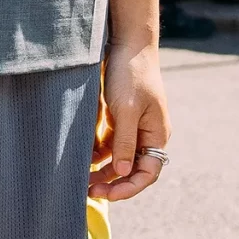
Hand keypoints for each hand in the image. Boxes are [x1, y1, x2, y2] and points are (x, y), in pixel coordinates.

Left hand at [91, 36, 169, 201]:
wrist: (128, 44)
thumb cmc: (131, 74)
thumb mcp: (126, 109)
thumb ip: (125, 142)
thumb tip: (124, 172)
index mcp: (156, 134)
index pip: (148, 173)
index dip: (129, 188)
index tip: (107, 194)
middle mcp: (148, 134)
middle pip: (133, 170)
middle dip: (112, 182)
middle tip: (88, 190)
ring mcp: (134, 127)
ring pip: (120, 160)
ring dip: (103, 171)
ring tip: (82, 178)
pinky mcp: (121, 119)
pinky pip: (111, 145)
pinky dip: (98, 154)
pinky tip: (83, 157)